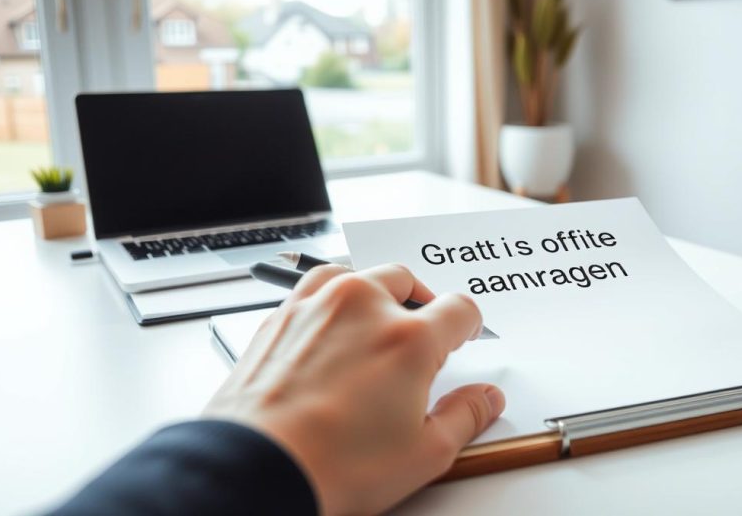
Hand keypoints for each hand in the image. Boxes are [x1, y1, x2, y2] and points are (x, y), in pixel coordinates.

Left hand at [203, 263, 504, 514]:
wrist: (256, 468)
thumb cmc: (331, 464)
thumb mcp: (423, 454)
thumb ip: (465, 417)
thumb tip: (485, 400)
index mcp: (409, 338)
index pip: (459, 308)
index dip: (468, 324)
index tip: (463, 333)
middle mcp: (364, 307)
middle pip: (408, 281)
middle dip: (422, 303)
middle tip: (421, 335)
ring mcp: (318, 305)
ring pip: (359, 273)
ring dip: (375, 290)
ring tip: (377, 320)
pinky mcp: (281, 316)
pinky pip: (315, 286)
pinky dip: (331, 296)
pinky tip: (332, 324)